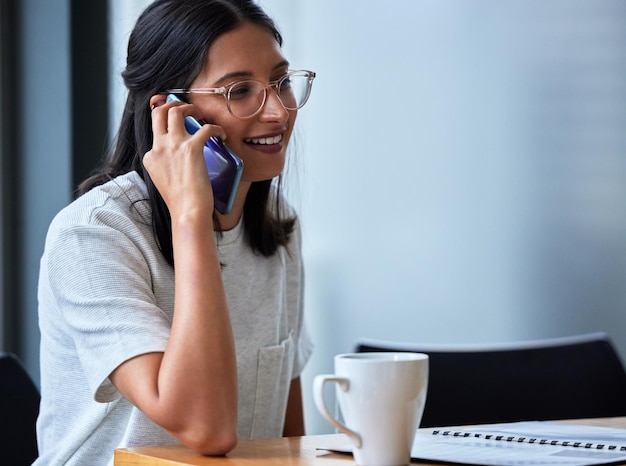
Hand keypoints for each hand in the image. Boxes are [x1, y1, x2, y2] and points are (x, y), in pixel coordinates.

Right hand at [143, 96, 226, 222]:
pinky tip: (221, 135)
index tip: (176, 121)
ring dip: (190, 108)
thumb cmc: (182, 202)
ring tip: (200, 114)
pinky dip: (216, 128)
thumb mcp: (166, 181)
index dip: (166, 123)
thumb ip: (168, 166)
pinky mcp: (191, 148)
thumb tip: (181, 159)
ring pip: (176, 111)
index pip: (155, 132)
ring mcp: (173, 146)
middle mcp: (159, 148)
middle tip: (186, 108)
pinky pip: (206, 128)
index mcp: (151, 157)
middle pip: (158, 113)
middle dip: (171, 104)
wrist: (188, 212)